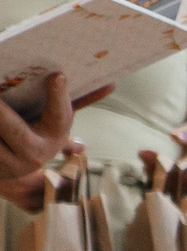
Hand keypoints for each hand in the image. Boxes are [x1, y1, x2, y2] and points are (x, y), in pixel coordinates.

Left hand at [0, 73, 76, 196]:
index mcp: (52, 140)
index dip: (59, 97)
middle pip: (12, 127)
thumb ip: (77, 102)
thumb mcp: (56, 123)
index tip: (58, 75)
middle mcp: (31, 155)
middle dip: (1, 112)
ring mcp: (5, 164)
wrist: (12, 174)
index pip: (60, 117)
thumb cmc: (35, 137)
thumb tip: (111, 83)